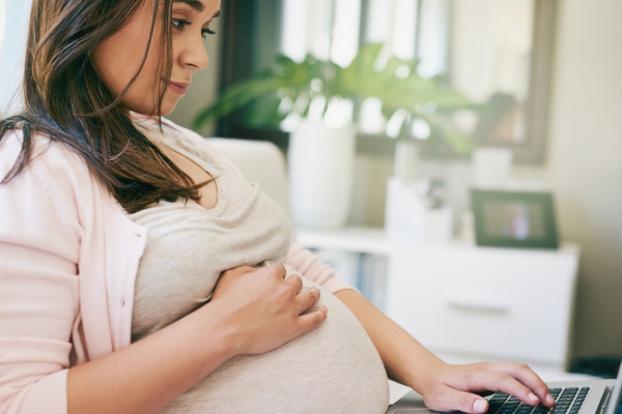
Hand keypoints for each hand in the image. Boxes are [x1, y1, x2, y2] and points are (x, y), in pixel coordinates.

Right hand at [208, 264, 327, 355]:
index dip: (278, 275)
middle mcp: (285, 289)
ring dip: (313, 294)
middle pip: (297, 281)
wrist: (225, 329)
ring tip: (315, 294)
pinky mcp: (294, 327)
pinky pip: (314, 319)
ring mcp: (291, 308)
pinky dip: (321, 315)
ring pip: (310, 296)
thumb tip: (256, 269)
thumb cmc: (224, 302)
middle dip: (294, 284)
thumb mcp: (231, 275)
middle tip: (292, 289)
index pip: (281, 269)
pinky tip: (325, 312)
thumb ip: (247, 269)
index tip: (277, 279)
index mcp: (271, 275)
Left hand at [419, 361, 555, 412]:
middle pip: (517, 369)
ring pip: (519, 369)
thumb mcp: (443, 399)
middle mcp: (486, 368)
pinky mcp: (493, 372)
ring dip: (535, 381)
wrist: (430, 375)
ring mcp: (490, 369)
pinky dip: (530, 380)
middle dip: (536, 383)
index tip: (533, 402)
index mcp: (475, 375)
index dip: (520, 390)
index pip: (503, 380)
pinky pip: (516, 372)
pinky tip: (535, 392)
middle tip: (548, 402)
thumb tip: (483, 407)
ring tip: (547, 399)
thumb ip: (463, 402)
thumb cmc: (437, 388)